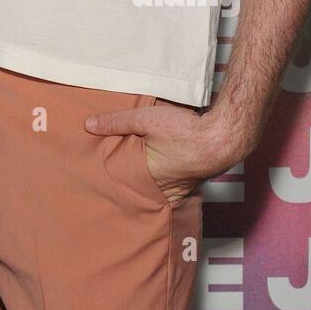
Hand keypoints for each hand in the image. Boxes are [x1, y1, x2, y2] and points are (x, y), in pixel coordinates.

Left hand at [85, 99, 240, 205]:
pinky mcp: (194, 182)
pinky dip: (166, 181)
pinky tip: (164, 172)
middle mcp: (164, 190)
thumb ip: (116, 122)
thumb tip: (88, 125)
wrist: (222, 136)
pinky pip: (175, 186)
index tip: (99, 181)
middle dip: (130, 185)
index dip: (113, 181)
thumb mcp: (145, 119)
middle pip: (141, 189)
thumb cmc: (184, 130)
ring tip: (138, 176)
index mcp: (148, 178)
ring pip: (158, 189)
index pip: (123, 184)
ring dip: (149, 183)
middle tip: (113, 183)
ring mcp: (182, 189)